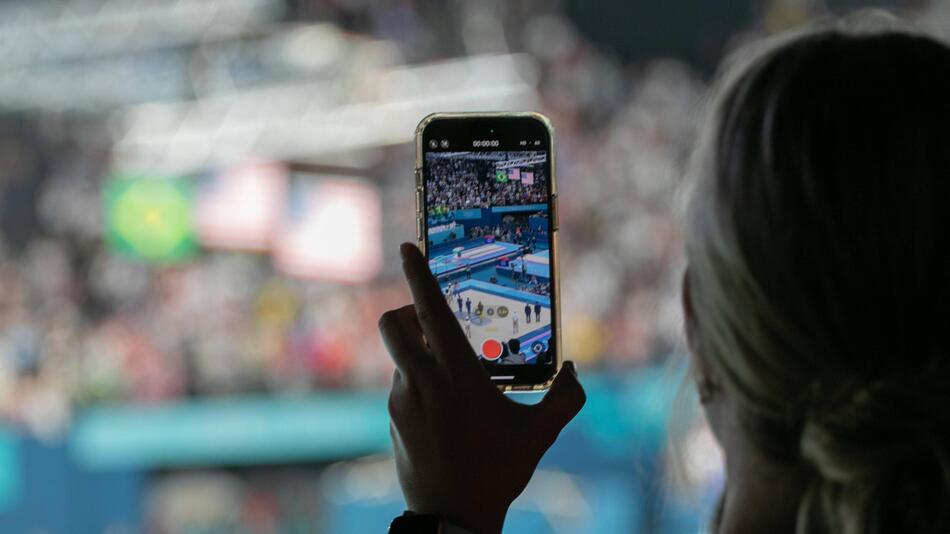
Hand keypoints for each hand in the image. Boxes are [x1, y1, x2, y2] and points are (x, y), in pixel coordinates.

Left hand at [379, 243, 585, 533]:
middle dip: (406, 310)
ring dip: (420, 352)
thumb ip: (565, 399)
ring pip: (400, 356)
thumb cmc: (497, 472)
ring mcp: (401, 401)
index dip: (417, 274)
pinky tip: (446, 409)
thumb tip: (574, 371)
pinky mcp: (393, 420)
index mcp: (457, 376)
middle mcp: (421, 382)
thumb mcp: (538, 435)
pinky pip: (402, 385)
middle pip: (392, 324)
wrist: (452, 518)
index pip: (430, 312)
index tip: (406, 248)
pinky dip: (419, 381)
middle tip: (433, 321)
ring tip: (454, 377)